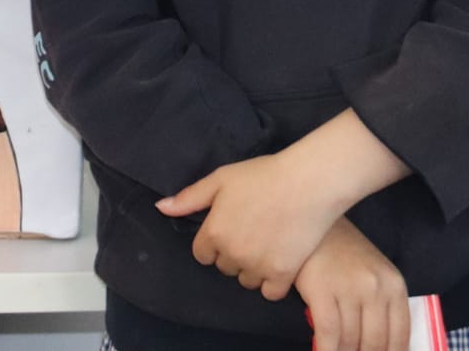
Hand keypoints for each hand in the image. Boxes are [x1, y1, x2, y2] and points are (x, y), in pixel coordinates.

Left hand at [156, 153, 341, 299]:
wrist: (307, 184)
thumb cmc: (262, 176)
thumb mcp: (220, 179)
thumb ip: (190, 198)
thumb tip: (161, 208)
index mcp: (214, 232)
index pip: (202, 255)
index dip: (213, 243)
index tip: (228, 230)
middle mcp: (232, 254)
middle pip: (224, 267)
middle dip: (232, 254)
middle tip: (250, 233)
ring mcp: (258, 266)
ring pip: (246, 281)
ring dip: (252, 269)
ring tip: (265, 246)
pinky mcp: (283, 274)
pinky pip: (269, 292)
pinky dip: (272, 282)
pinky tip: (278, 263)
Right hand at [295, 218, 408, 350]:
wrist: (311, 222)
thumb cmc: (341, 251)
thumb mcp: (373, 273)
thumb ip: (382, 306)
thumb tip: (379, 347)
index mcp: (394, 285)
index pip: (400, 337)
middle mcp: (376, 288)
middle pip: (375, 343)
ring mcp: (349, 289)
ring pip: (350, 341)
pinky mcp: (322, 290)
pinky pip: (328, 333)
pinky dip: (326, 350)